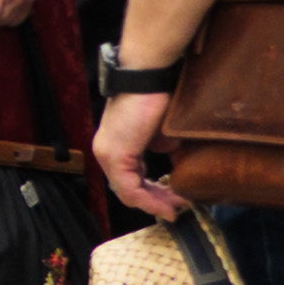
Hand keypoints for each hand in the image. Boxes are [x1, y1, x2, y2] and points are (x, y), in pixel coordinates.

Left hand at [94, 89, 180, 219]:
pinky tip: (168, 203)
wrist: (148, 76)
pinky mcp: (116, 154)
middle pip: (127, 189)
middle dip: (155, 202)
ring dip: (155, 202)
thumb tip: (173, 165)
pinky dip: (149, 199)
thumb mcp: (162, 132)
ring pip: (128, 192)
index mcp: (114, 146)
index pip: (128, 180)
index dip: (151, 195)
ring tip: (177, 207)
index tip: (174, 201)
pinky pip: (129, 188)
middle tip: (177, 208)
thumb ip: (162, 150)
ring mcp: (108, 154)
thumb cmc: (156, 95)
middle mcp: (105, 152)